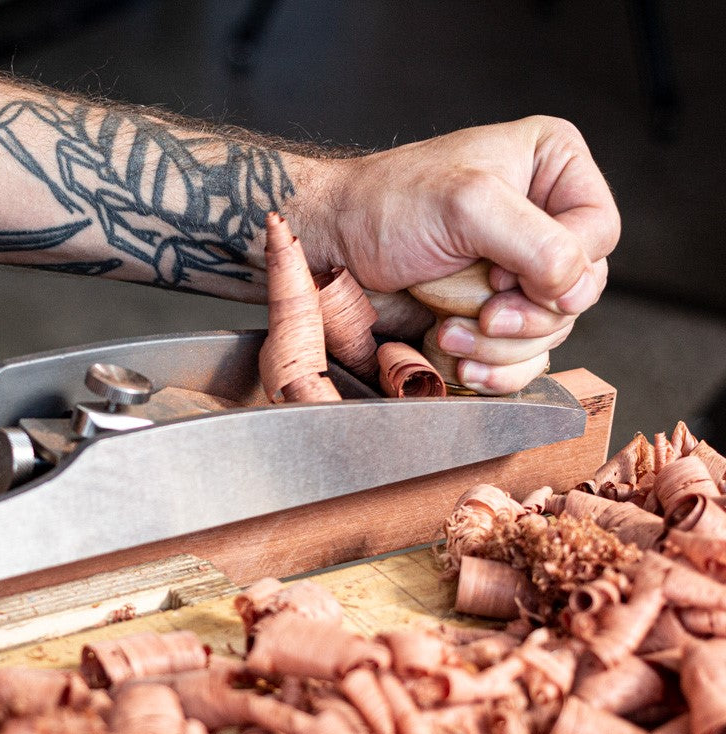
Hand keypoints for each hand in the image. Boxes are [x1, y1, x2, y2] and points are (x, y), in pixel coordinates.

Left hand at [294, 116, 619, 392]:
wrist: (329, 249)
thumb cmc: (381, 207)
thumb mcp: (466, 206)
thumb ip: (537, 244)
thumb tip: (576, 289)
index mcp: (551, 167)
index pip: (600, 232)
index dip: (562, 267)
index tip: (501, 275)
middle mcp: (543, 218)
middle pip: (581, 290)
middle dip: (527, 316)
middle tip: (481, 313)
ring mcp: (517, 271)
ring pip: (553, 331)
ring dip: (501, 346)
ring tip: (448, 330)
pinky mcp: (491, 314)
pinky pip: (524, 359)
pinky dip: (495, 370)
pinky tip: (460, 360)